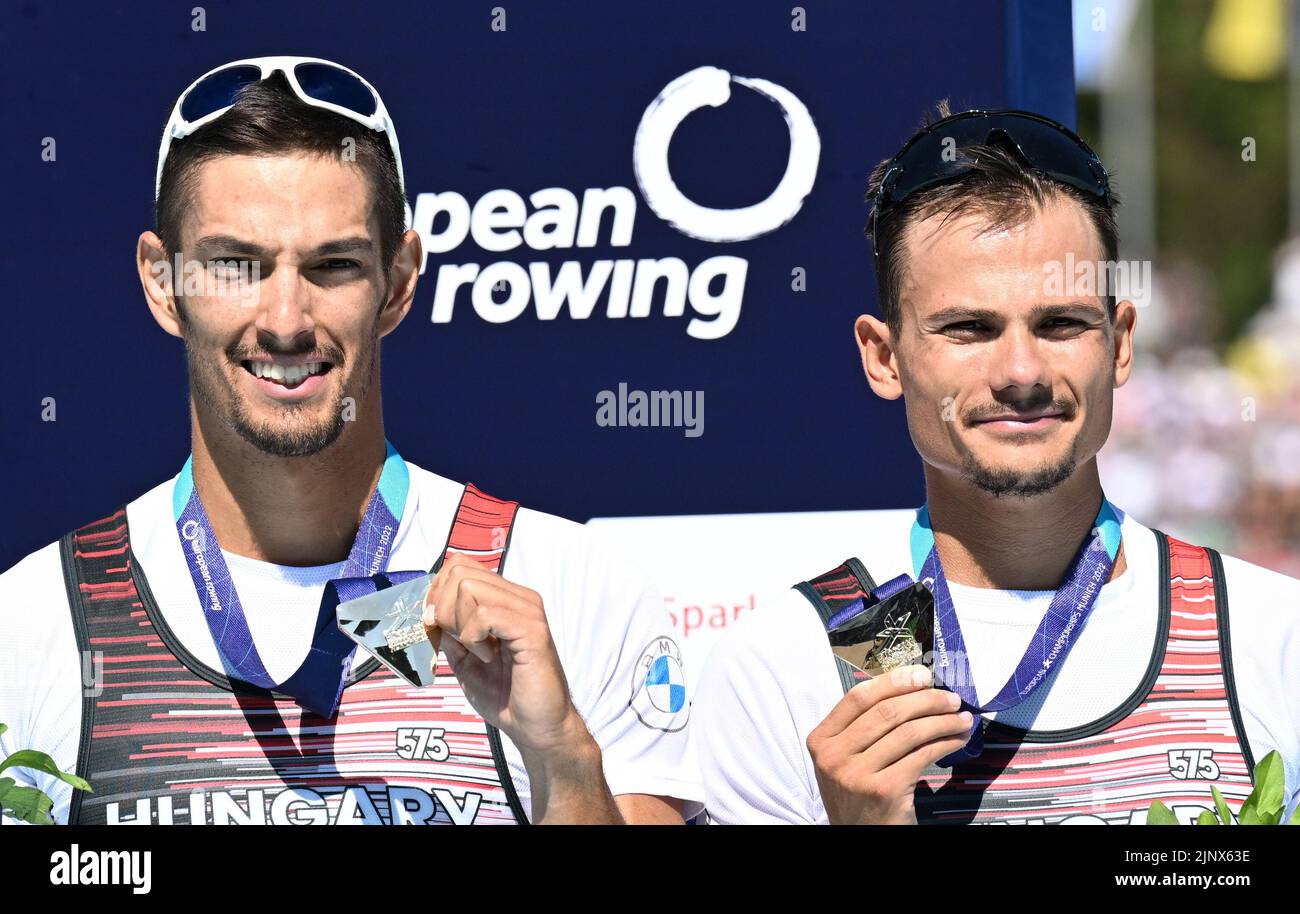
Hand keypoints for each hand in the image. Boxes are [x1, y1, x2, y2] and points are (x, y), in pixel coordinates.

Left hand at [420, 553, 584, 757]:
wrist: (537, 727)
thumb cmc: (506, 695)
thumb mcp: (464, 659)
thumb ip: (449, 632)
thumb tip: (427, 612)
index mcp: (505, 599)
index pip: (459, 565)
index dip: (436, 593)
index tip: (435, 626)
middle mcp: (519, 596)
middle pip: (458, 571)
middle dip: (441, 607)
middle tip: (454, 640)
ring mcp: (528, 610)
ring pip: (468, 587)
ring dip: (458, 623)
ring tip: (477, 650)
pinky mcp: (532, 630)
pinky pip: (484, 615)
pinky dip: (473, 637)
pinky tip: (488, 657)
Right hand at [806, 664, 972, 824]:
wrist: (860, 837)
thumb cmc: (859, 794)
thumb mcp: (846, 758)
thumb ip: (863, 727)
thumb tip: (910, 688)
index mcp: (820, 740)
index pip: (858, 697)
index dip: (893, 681)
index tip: (921, 675)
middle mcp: (833, 756)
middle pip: (886, 712)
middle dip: (926, 699)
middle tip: (950, 698)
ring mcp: (856, 774)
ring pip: (908, 732)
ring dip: (941, 721)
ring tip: (960, 718)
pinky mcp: (884, 790)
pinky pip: (921, 755)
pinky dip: (945, 743)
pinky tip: (956, 740)